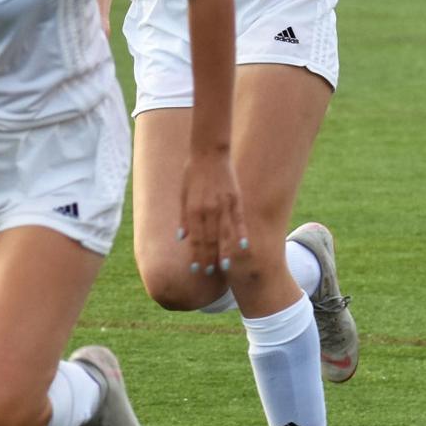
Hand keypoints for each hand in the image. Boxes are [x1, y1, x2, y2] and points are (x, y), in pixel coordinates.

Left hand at [178, 150, 247, 278]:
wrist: (209, 152)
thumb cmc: (192, 173)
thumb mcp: (182, 194)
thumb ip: (184, 217)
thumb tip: (181, 238)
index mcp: (193, 209)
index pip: (195, 238)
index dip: (196, 255)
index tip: (196, 269)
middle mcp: (208, 210)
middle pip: (209, 240)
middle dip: (208, 258)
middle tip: (208, 273)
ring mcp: (223, 205)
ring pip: (224, 234)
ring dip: (224, 252)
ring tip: (225, 268)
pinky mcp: (236, 199)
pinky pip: (239, 220)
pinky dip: (240, 234)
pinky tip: (243, 247)